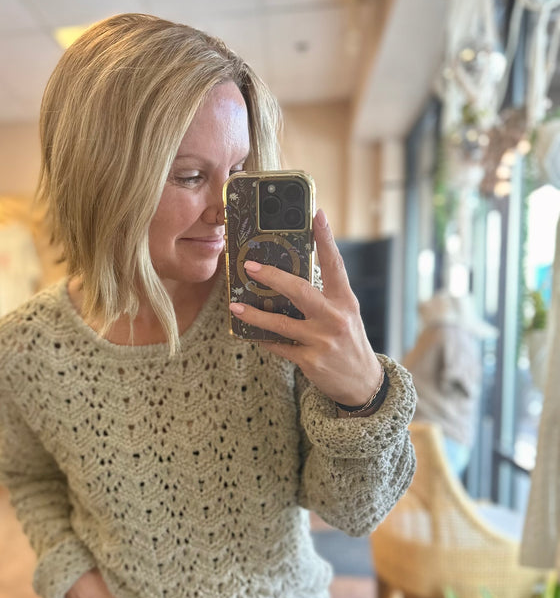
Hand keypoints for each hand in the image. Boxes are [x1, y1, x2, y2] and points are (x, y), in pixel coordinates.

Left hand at [228, 208, 381, 405]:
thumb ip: (325, 297)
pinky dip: (264, 339)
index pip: (335, 265)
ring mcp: (322, 340)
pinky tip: (251, 333)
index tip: (317, 215)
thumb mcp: (345, 315)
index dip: (326, 239)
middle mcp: (335, 317)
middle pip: (300, 291)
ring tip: (235, 306)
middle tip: (250, 267)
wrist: (362, 383)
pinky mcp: (311, 360)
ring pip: (280, 323)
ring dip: (254, 315)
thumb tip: (290, 278)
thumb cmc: (348, 342)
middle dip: (272, 277)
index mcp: (345, 301)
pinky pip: (279, 346)